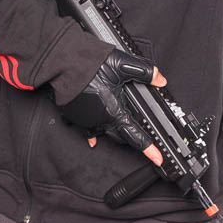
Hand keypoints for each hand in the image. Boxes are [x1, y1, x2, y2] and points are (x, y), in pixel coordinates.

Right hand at [60, 51, 166, 166]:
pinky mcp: (73, 116)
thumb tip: (159, 78)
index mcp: (114, 111)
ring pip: (103, 132)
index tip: (157, 159)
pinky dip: (91, 134)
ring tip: (119, 128)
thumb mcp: (124, 64)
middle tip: (138, 134)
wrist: (63, 62)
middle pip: (119, 136)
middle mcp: (100, 120)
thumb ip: (145, 73)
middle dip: (129, 136)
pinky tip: (93, 138)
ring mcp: (85, 120)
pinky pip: (85, 131)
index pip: (135, 136)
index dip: (149, 149)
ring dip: (111, 131)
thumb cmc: (90, 64)